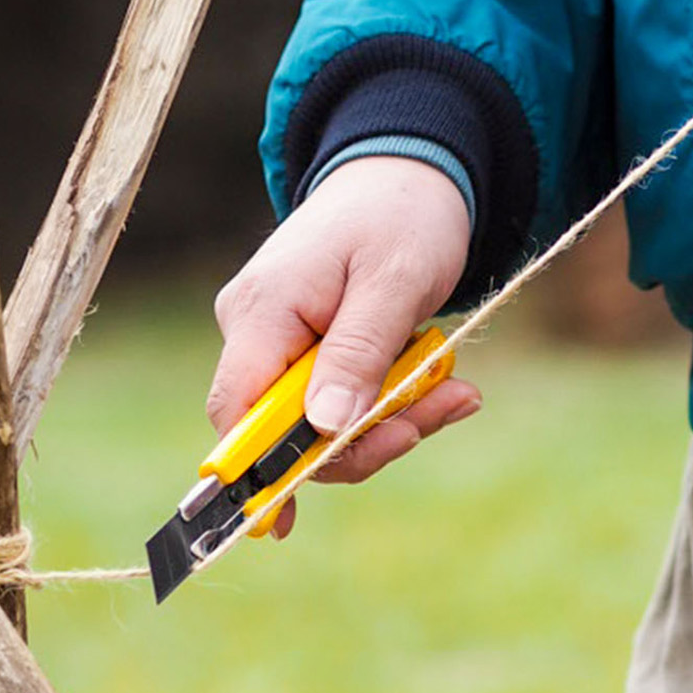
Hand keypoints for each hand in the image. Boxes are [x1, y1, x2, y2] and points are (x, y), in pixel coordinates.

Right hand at [207, 154, 479, 538]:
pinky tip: (440, 390)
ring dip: (390, 423)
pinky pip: (341, 403)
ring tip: (455, 393)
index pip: (236, 411)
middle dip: (363, 440)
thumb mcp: (394, 283)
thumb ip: (358, 355)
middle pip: (284, 431)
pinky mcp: (310, 352)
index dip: (255, 470)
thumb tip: (324, 430)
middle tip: (440, 413)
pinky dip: (390, 405)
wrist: (411, 172)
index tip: (281, 520)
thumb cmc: (403, 215)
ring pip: (321, 425)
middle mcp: (257, 331)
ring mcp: (281, 343)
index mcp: (263, 311)